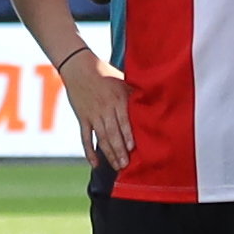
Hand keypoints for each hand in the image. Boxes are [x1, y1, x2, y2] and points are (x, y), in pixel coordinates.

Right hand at [49, 47, 131, 171]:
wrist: (79, 67)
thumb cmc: (105, 73)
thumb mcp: (123, 80)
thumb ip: (135, 94)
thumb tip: (155, 104)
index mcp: (117, 98)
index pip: (123, 120)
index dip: (127, 134)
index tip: (133, 148)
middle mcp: (105, 108)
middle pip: (112, 132)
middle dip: (119, 150)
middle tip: (126, 165)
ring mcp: (92, 114)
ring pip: (101, 138)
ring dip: (109, 154)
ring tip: (117, 167)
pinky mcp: (82, 118)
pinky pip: (85, 138)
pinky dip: (89, 151)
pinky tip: (95, 163)